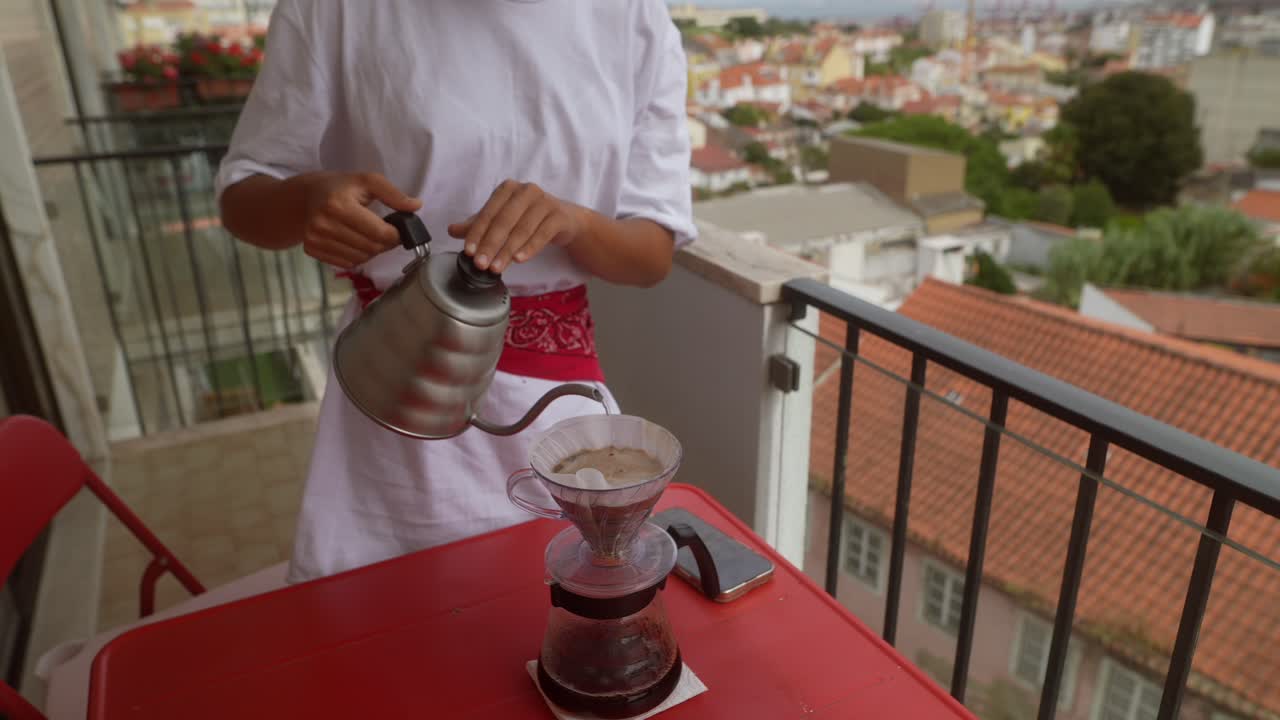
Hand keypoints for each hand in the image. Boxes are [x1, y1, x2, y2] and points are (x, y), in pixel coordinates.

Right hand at [291, 172, 421, 268]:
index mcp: (338, 204)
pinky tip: (354, 242)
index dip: (395, 235)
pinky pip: (346, 264)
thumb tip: (416, 206)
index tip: (399, 230)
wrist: (306, 196)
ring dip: (371, 252)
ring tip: (369, 236)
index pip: (378, 233)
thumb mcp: (368, 181)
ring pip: (360, 259)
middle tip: (387, 234)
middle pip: (370, 248)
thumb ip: (394, 194)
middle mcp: (323, 224)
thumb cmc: (341, 187)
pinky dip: (357, 257)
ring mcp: (315, 239)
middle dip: (385, 244)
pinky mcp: (311, 250)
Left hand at [447, 180, 585, 272]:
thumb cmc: (529, 218)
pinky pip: (542, 234)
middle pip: (503, 221)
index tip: (468, 252)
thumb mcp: (501, 220)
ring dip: (507, 251)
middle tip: (480, 264)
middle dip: (490, 245)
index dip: (476, 233)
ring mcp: (544, 201)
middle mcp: (526, 191)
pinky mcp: (559, 215)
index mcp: (507, 189)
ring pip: (521, 229)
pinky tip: (519, 260)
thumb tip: (452, 230)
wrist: (565, 220)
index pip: (487, 213)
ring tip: (496, 268)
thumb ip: (478, 225)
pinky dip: (529, 248)